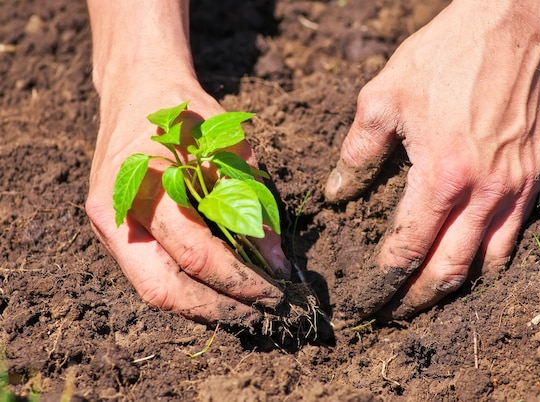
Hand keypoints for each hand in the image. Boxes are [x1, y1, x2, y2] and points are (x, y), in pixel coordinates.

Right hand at [86, 76, 289, 324]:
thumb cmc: (186, 113)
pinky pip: (151, 276)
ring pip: (155, 290)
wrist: (137, 91)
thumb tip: (275, 261)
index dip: (239, 279)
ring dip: (204, 307)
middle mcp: (114, 215)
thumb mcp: (228, 147)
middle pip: (164, 290)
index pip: (194, 254)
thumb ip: (249, 204)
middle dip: (219, 308)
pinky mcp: (116, 234)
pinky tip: (221, 292)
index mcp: (141, 186)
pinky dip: (189, 290)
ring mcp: (109, 228)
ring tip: (247, 309)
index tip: (276, 290)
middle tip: (263, 313)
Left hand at [325, 1, 539, 318]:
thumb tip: (338, 194)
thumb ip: (357, 154)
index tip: (366, 300)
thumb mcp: (382, 100)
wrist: (507, 29)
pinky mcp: (534, 180)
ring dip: (454, 287)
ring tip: (426, 297)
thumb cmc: (442, 59)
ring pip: (486, 264)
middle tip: (392, 314)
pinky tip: (468, 263)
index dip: (384, 281)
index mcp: (441, 176)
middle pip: (448, 270)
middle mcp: (483, 193)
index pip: (408, 248)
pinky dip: (488, 261)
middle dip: (416, 299)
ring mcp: (515, 190)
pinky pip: (514, 238)